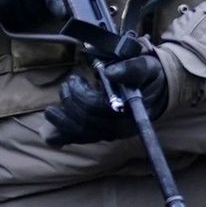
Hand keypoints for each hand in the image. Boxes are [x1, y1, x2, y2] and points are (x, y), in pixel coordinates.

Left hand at [48, 48, 166, 144]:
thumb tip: (111, 72)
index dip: (80, 95)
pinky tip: (51, 138)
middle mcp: (121, 126)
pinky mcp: (103, 135)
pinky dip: (64, 138)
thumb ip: (131, 68)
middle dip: (70, 101)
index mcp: (130, 109)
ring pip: (81, 134)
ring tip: (51, 110)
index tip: (75, 79)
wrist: (154, 91)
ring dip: (62, 122)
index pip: (97, 107)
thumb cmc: (147, 77)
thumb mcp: (145, 66)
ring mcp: (111, 133)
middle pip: (86, 121)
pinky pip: (82, 140)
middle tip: (67, 84)